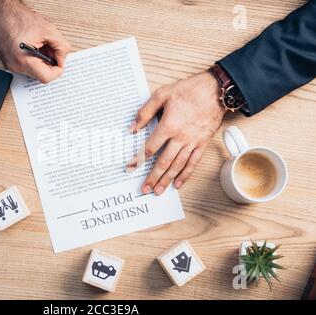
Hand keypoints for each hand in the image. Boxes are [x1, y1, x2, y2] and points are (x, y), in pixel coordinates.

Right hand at [0, 0, 70, 82]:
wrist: (2, 13)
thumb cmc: (20, 18)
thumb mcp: (49, 30)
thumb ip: (62, 47)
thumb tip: (63, 59)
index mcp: (24, 60)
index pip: (46, 78)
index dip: (57, 71)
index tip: (60, 62)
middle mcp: (16, 66)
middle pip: (41, 75)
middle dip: (50, 64)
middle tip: (51, 50)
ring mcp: (11, 66)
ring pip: (35, 72)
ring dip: (42, 61)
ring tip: (41, 46)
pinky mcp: (10, 63)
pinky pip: (27, 67)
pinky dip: (34, 59)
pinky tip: (34, 47)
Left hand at [126, 71, 225, 193]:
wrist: (216, 90)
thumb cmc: (189, 90)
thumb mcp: (162, 94)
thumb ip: (145, 111)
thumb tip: (133, 127)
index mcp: (168, 125)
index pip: (150, 148)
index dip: (139, 159)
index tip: (131, 167)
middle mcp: (180, 137)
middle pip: (163, 162)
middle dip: (152, 177)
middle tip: (144, 189)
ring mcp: (192, 142)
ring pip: (178, 166)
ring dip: (167, 180)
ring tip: (158, 191)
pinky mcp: (202, 143)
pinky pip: (193, 163)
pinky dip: (185, 175)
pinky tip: (178, 184)